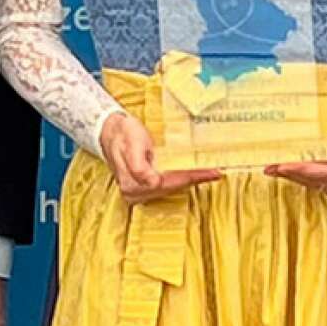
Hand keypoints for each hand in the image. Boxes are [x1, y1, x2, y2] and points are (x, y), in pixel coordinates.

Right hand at [99, 113, 220, 204]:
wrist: (111, 132)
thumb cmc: (123, 134)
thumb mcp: (132, 142)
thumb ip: (138, 164)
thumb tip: (152, 182)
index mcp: (133, 183)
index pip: (169, 182)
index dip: (191, 177)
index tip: (211, 172)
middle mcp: (135, 193)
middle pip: (171, 188)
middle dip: (194, 179)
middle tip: (215, 172)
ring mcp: (139, 193)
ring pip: (171, 188)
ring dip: (190, 180)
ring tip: (209, 173)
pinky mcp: (143, 188)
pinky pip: (167, 185)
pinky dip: (181, 180)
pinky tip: (193, 175)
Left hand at [266, 112, 326, 200]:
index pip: (323, 173)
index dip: (303, 170)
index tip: (285, 166)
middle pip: (315, 180)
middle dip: (291, 173)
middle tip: (272, 166)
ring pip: (313, 184)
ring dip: (293, 177)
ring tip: (274, 169)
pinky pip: (316, 185)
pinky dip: (300, 178)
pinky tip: (288, 173)